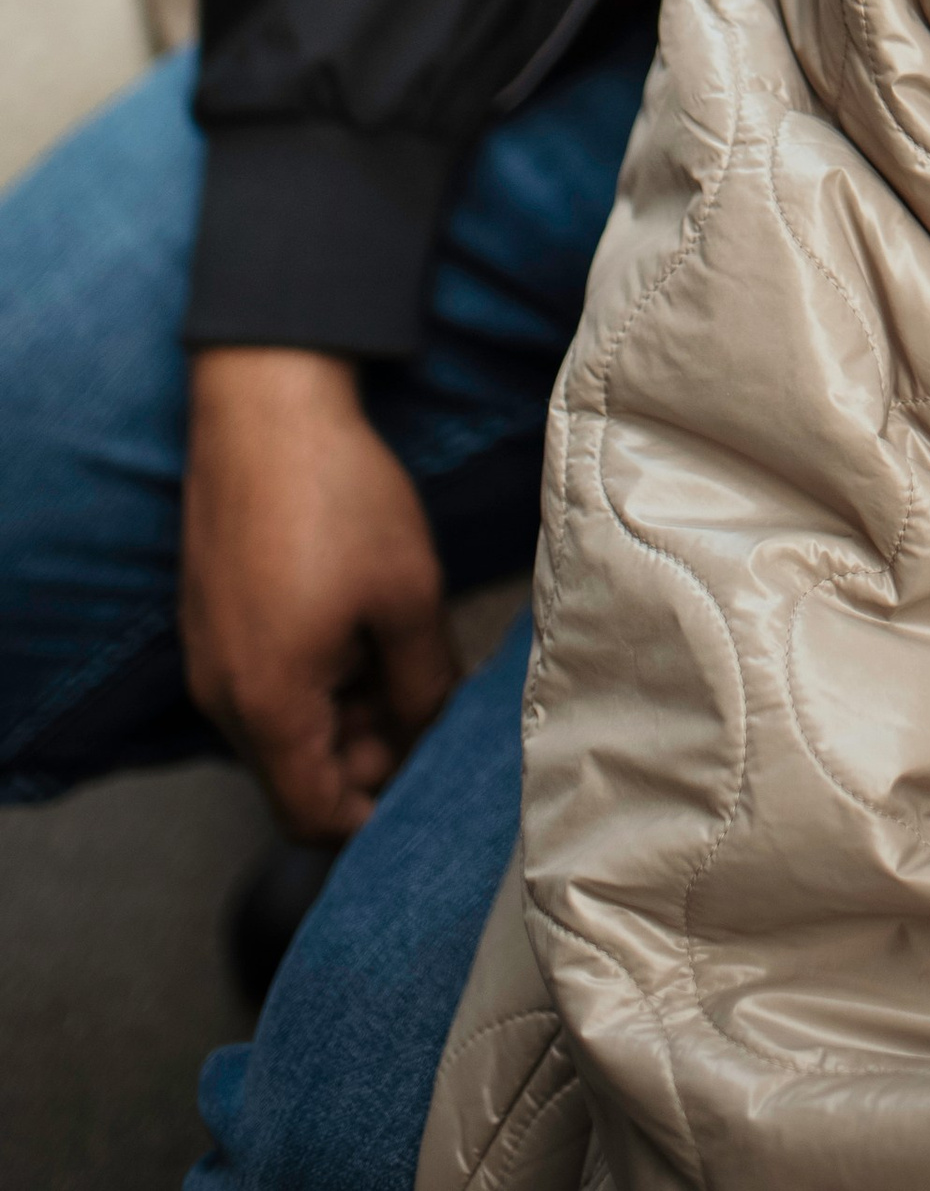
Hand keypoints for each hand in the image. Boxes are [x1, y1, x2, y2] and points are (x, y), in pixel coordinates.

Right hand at [183, 348, 457, 840]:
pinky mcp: (208, 619)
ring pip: (281, 726)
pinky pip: (260, 681)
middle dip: (365, 752)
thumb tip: (429, 736)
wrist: (264, 404)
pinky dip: (310, 673)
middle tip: (423, 695)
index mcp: (267, 707)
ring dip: (341, 708)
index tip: (423, 775)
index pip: (312, 818)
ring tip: (393, 644)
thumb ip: (423, 687)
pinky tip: (355, 616)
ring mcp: (207, 657)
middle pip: (295, 774)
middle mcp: (221, 697)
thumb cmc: (335, 497)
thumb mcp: (407, 597)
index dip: (374, 812)